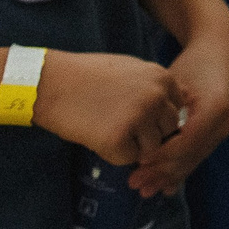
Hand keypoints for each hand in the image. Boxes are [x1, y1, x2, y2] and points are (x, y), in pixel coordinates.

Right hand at [33, 49, 186, 167]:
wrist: (51, 82)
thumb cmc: (88, 75)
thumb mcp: (132, 69)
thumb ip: (154, 87)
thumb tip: (172, 110)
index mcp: (163, 78)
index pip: (177, 109)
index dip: (157, 117)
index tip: (136, 115)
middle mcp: (157, 97)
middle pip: (169, 130)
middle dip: (149, 134)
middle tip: (121, 126)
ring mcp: (139, 118)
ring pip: (152, 148)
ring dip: (133, 146)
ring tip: (107, 128)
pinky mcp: (119, 139)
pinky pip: (128, 158)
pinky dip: (114, 154)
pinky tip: (97, 136)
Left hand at [127, 25, 228, 197]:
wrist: (223, 47)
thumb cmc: (193, 61)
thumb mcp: (174, 83)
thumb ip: (162, 112)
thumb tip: (140, 141)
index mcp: (216, 108)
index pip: (185, 144)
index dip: (160, 158)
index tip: (135, 167)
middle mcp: (226, 121)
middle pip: (191, 156)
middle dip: (162, 172)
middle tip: (134, 184)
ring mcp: (228, 126)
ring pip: (196, 158)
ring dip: (171, 175)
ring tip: (146, 188)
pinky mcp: (224, 128)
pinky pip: (200, 151)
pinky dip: (182, 166)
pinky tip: (168, 185)